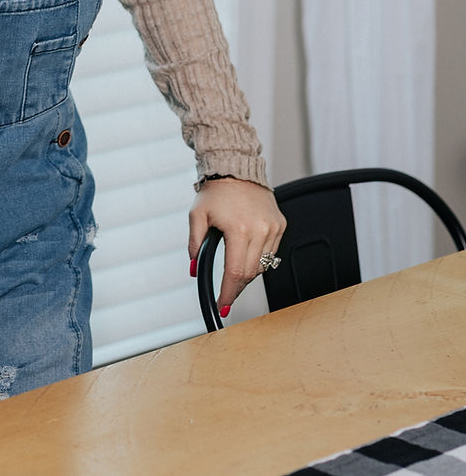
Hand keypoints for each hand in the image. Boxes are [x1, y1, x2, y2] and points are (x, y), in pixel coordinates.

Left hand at [188, 179, 285, 311]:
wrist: (236, 169)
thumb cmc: (215, 192)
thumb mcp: (197, 216)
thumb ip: (195, 244)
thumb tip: (194, 271)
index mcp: (239, 229)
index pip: (235, 272)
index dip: (228, 293)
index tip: (223, 306)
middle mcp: (260, 230)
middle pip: (250, 273)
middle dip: (236, 288)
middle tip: (226, 295)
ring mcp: (273, 228)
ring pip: (262, 266)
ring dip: (247, 274)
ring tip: (234, 271)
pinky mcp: (280, 225)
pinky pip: (271, 253)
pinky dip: (258, 259)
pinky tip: (247, 255)